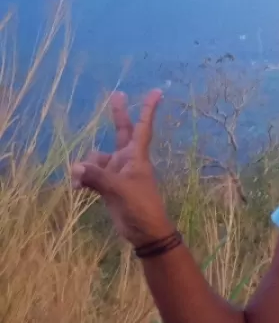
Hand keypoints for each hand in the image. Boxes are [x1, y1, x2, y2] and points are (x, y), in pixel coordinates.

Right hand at [71, 90, 171, 248]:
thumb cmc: (140, 206)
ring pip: (97, 158)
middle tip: (116, 94)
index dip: (148, 109)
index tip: (157, 91)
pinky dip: (83, 179)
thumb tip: (76, 168)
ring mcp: (117, 173)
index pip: (143, 127)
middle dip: (118, 115)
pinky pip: (91, 175)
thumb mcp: (119, 190)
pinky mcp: (108, 186)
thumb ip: (98, 177)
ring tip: (79, 181)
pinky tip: (77, 188)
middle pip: (121, 132)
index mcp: (137, 156)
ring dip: (86, 165)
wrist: (144, 231)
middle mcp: (127, 160)